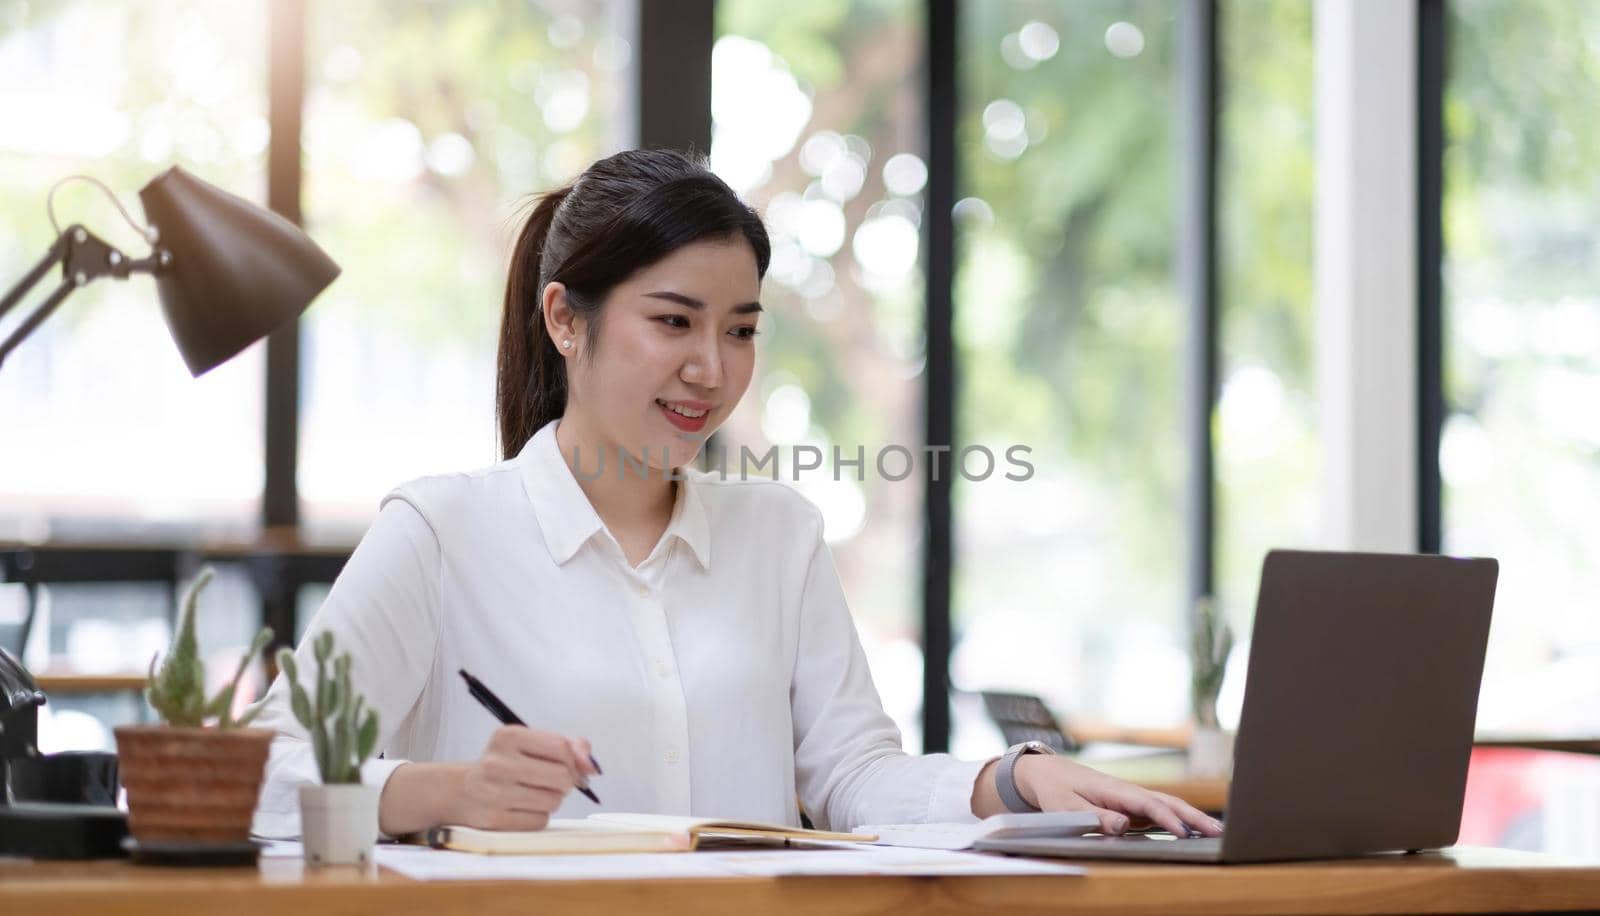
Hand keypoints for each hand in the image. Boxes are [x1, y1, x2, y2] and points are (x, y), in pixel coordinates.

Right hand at [450, 726, 598, 830]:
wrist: (461, 792)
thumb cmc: (505, 765)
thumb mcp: (530, 745)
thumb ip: (568, 746)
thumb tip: (592, 765)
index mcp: (508, 736)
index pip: (561, 747)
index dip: (573, 760)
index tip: (569, 766)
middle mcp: (497, 762)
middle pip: (562, 777)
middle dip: (565, 782)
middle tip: (550, 782)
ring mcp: (494, 793)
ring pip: (554, 801)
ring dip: (552, 800)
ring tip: (532, 793)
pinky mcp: (494, 820)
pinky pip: (540, 821)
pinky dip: (538, 816)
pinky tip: (521, 808)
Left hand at [996, 755, 1222, 837]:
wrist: (1047, 773)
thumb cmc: (1055, 790)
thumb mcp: (1065, 806)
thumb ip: (1093, 816)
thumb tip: (1123, 826)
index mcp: (1115, 790)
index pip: (1148, 805)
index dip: (1168, 819)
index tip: (1185, 833)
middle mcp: (1128, 792)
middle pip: (1168, 803)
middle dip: (1194, 817)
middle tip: (1219, 832)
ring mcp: (1131, 799)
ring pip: (1168, 806)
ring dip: (1192, 818)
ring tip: (1216, 833)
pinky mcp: (1130, 806)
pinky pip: (1159, 813)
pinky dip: (1179, 820)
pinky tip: (1193, 832)